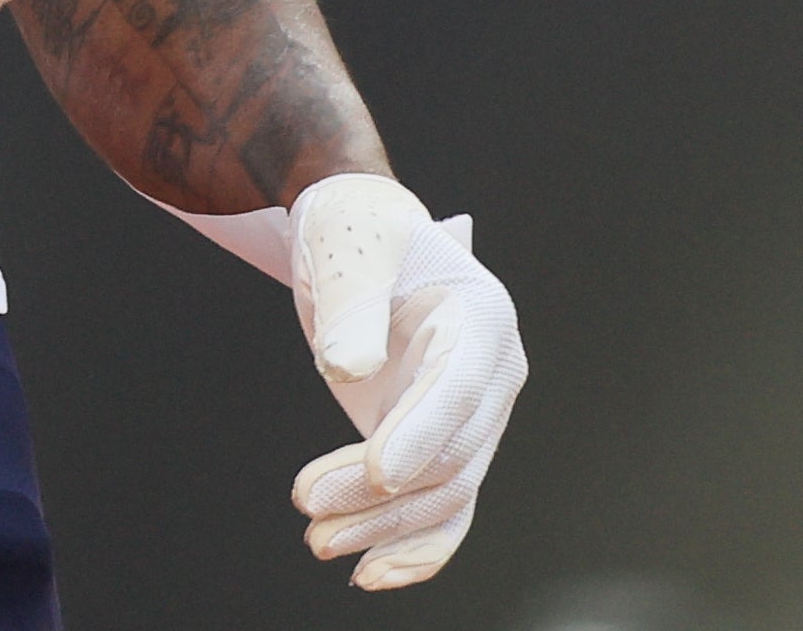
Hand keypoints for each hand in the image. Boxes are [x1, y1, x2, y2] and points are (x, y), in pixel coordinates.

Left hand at [285, 173, 524, 589]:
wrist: (358, 236)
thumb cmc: (355, 232)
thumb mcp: (347, 247)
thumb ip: (352, 303)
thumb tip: (349, 371)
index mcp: (482, 318)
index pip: (456, 390)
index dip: (419, 434)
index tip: (377, 473)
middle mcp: (491, 374)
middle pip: (449, 452)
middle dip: (382, 490)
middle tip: (311, 507)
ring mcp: (470, 414)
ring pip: (443, 491)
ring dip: (385, 526)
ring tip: (320, 542)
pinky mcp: (440, 441)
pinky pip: (443, 507)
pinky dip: (415, 545)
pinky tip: (373, 571)